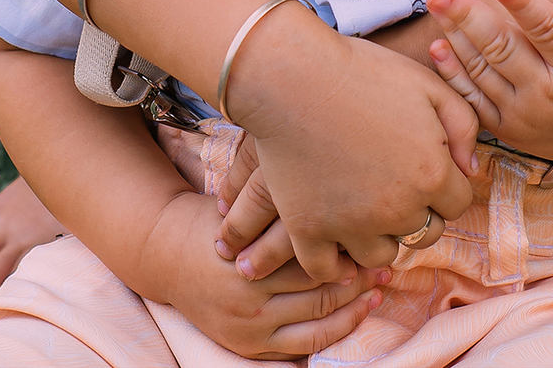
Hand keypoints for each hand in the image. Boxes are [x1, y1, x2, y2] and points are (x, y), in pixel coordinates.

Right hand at [143, 190, 388, 358]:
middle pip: (318, 291)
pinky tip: (356, 314)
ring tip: (378, 288)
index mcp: (248, 258)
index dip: (344, 248)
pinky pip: (302, 347)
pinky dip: (333, 332)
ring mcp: (249, 329)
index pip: (309, 257)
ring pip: (317, 323)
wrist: (167, 254)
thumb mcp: (243, 206)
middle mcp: (249, 299)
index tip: (371, 235)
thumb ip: (280, 212)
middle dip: (357, 277)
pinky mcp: (248, 348)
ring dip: (353, 307)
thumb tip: (335, 204)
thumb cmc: (213, 219)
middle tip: (385, 260)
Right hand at [232, 28, 477, 278]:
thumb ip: (463, 125)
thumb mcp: (427, 84)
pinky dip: (334, 263)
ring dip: (380, 237)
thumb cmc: (362, 72)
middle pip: (425, 233)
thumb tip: (471, 168)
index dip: (446, 183)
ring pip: (382, 256)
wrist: (293, 75)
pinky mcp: (309, 230)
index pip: (458, 203)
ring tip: (366, 208)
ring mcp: (352, 225)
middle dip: (418, 211)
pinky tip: (336, 242)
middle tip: (394, 182)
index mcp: (431, 174)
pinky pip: (327, 270)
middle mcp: (397, 210)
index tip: (425, 165)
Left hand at [426, 0, 552, 190]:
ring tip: (435, 5)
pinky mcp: (511, 130)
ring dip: (455, 39)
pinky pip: (476, 101)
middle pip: (504, 52)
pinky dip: (455, 75)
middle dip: (469, 20)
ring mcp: (527, 115)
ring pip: (483, 73)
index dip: (527, 7)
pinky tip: (436, 45)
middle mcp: (552, 93)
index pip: (550, 31)